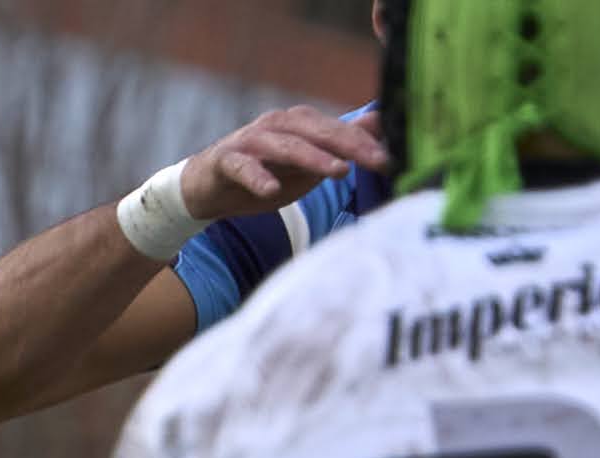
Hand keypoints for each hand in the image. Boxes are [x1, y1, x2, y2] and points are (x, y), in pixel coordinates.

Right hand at [178, 105, 385, 224]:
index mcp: (300, 124)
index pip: (337, 130)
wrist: (208, 189)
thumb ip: (339, 145)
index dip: (365, 143)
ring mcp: (251, 141)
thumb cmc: (263, 175)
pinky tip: (271, 191)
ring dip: (313, 158)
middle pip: (318, 132)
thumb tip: (380, 124)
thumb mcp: (306, 164)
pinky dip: (258, 178)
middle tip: (377, 161)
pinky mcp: (226, 160)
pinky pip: (243, 167)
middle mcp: (278, 125)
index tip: (391, 158)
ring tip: (338, 171)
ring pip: (286, 146)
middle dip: (349, 146)